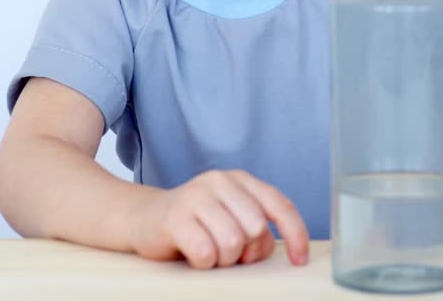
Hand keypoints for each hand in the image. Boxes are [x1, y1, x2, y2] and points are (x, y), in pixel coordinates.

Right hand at [130, 170, 309, 268]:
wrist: (143, 219)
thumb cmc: (195, 223)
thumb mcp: (231, 217)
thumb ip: (256, 225)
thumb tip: (278, 248)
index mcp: (240, 180)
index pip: (279, 205)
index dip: (295, 233)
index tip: (300, 259)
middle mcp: (219, 181)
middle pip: (256, 229)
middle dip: (246, 252)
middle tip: (227, 253)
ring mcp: (196, 196)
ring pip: (232, 243)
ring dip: (223, 259)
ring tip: (208, 251)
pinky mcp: (175, 216)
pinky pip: (206, 252)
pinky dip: (203, 262)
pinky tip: (192, 253)